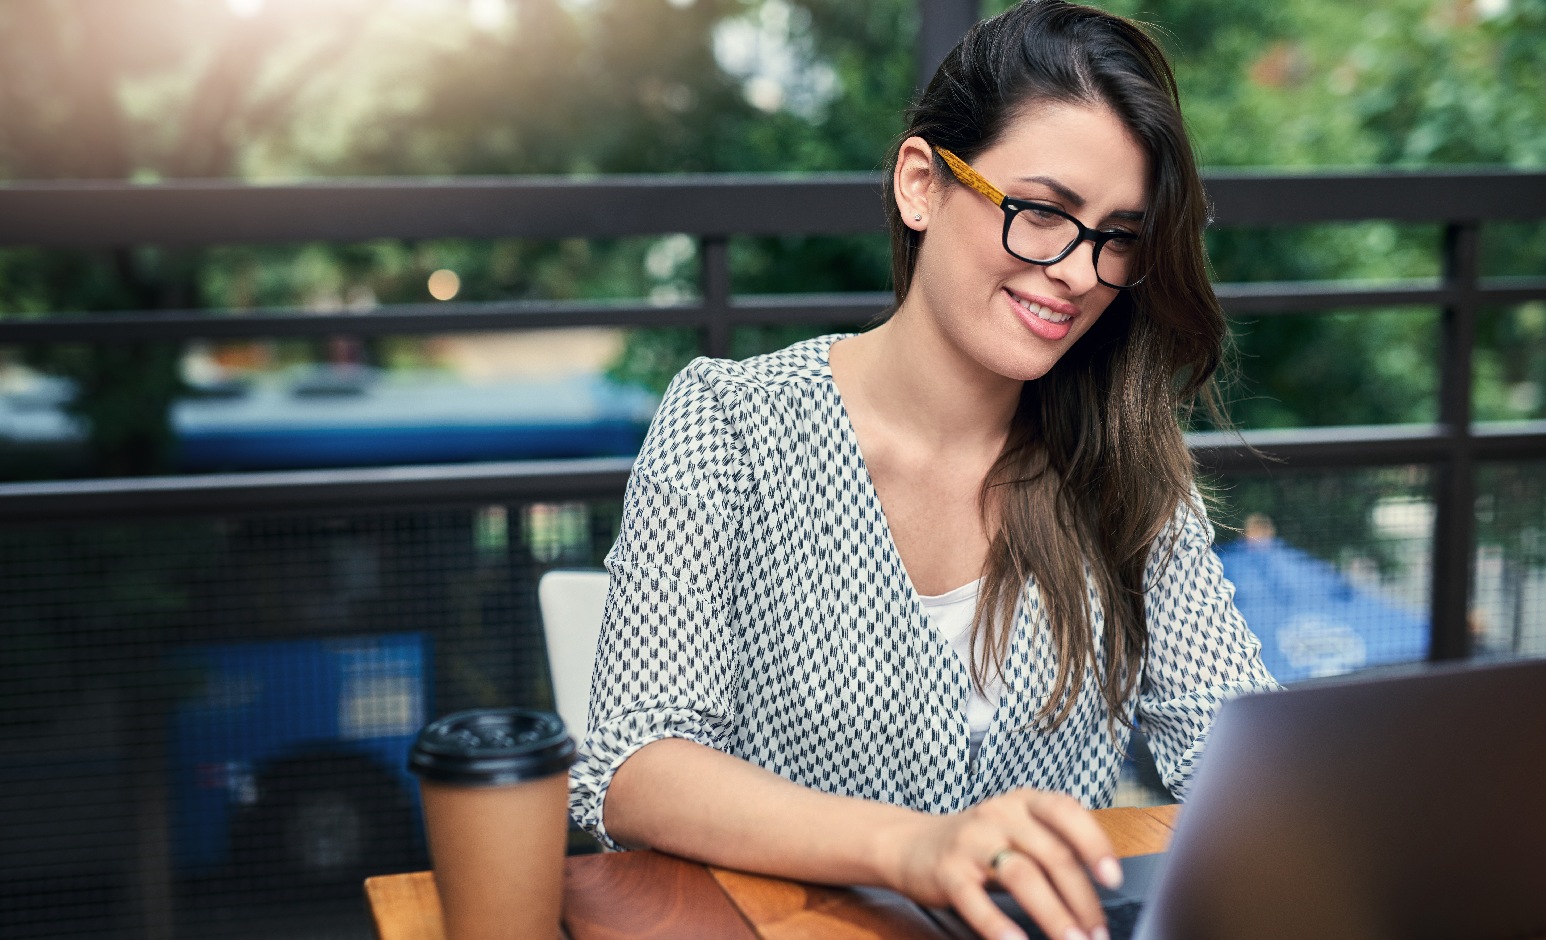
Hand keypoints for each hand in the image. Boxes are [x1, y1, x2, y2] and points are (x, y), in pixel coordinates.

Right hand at [882, 789, 1122, 939]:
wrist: (908, 843)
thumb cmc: (977, 842)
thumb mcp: (1016, 829)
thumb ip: (1053, 846)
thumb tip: (1100, 889)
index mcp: (1023, 802)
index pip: (1066, 812)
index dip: (1094, 843)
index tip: (1114, 879)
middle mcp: (999, 815)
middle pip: (1052, 854)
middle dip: (1082, 899)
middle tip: (1099, 933)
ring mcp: (972, 842)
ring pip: (1022, 876)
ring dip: (1053, 915)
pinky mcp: (948, 872)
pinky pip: (977, 901)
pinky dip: (999, 925)